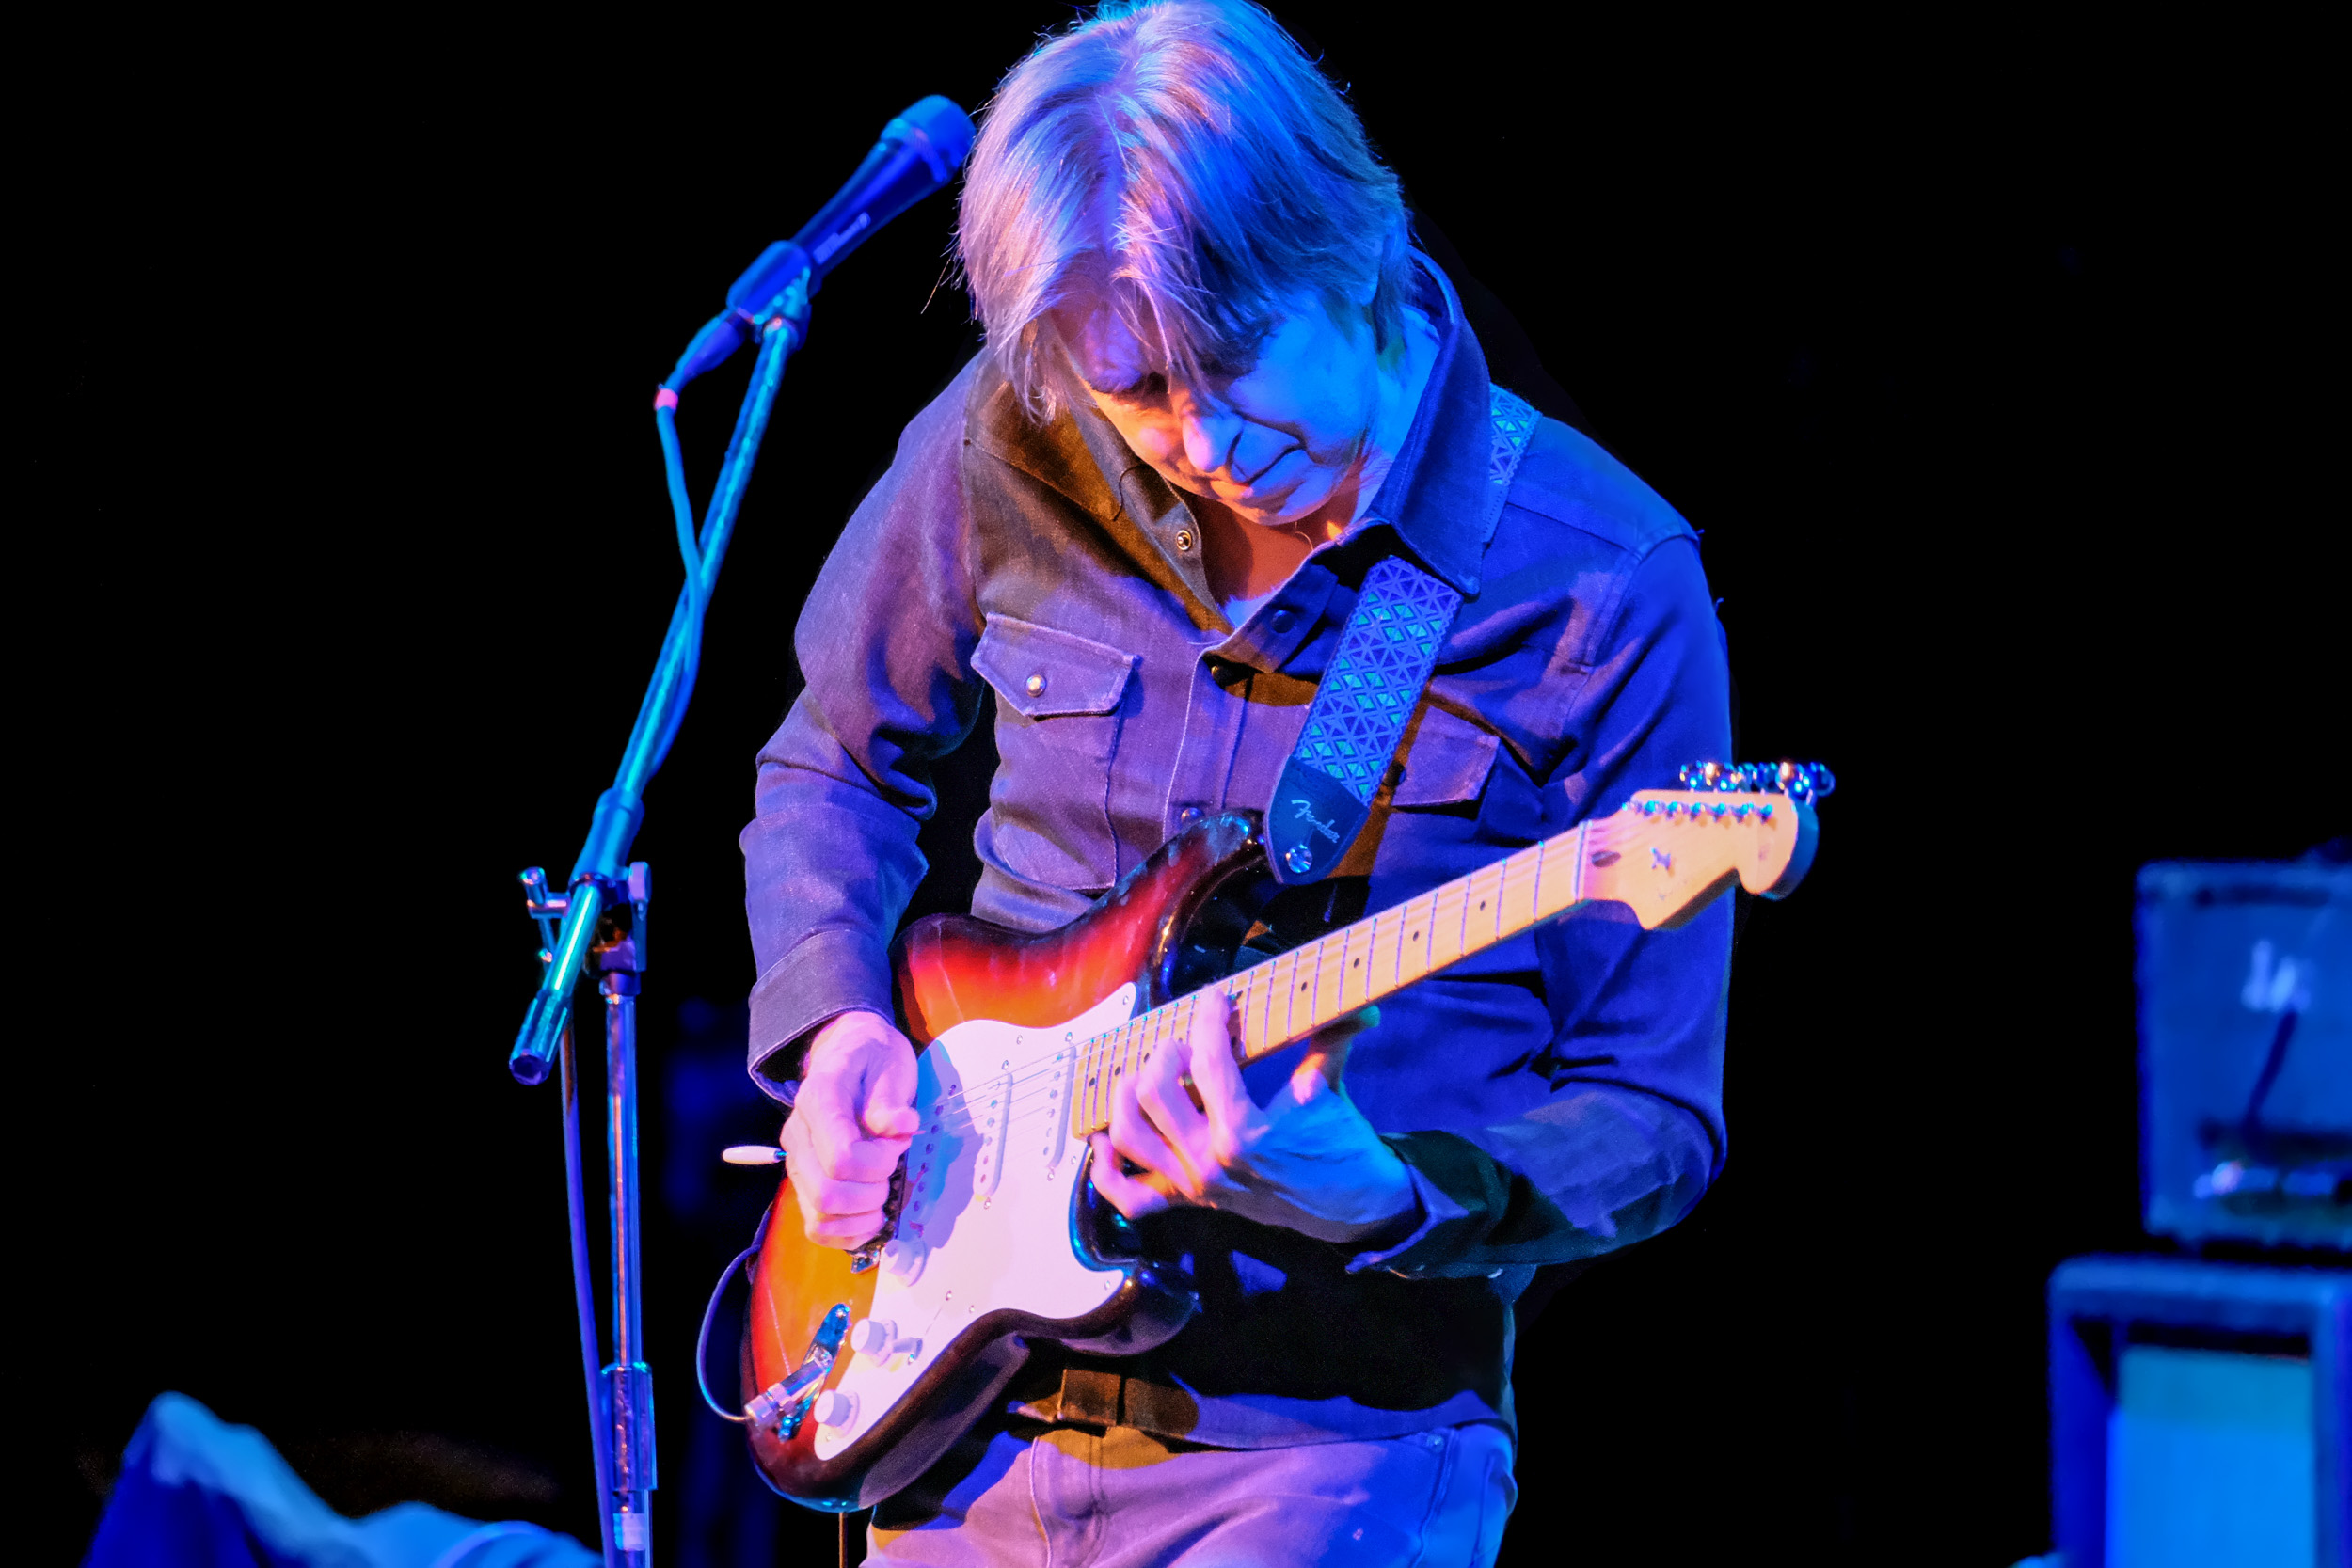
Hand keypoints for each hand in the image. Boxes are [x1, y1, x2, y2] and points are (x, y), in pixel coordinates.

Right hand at [780, 1009, 920, 1247]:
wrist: (849, 1053)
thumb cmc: (873, 1059)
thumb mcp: (889, 1063)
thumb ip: (890, 1097)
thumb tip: (899, 1126)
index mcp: (817, 1102)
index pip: (841, 1158)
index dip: (877, 1163)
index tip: (897, 1144)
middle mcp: (797, 1138)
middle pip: (827, 1194)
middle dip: (871, 1192)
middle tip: (891, 1169)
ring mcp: (798, 1165)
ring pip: (819, 1218)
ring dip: (862, 1216)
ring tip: (882, 1190)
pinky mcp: (805, 1186)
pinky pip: (817, 1229)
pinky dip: (849, 1233)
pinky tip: (872, 1215)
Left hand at [1088, 991, 1418, 1246]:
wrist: (1353, 1209)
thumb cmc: (1342, 1146)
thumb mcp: (1330, 1087)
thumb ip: (1331, 1037)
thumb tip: (1356, 1002)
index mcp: (1245, 1132)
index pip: (1208, 1061)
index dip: (1208, 1018)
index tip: (1215, 998)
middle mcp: (1209, 1161)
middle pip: (1151, 1093)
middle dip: (1164, 1053)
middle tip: (1186, 1041)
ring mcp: (1194, 1185)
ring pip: (1128, 1135)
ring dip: (1126, 1097)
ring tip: (1146, 1072)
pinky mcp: (1189, 1201)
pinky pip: (1128, 1196)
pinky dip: (1105, 1169)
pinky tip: (1103, 1138)